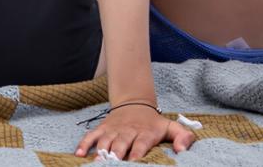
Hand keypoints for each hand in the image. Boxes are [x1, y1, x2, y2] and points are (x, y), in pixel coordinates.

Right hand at [76, 103, 195, 160]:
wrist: (135, 102)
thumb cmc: (154, 122)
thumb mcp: (172, 126)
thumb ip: (183, 137)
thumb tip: (181, 151)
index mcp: (145, 133)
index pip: (141, 144)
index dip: (137, 153)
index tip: (134, 161)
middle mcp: (128, 131)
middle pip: (121, 143)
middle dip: (116, 154)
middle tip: (112, 164)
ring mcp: (114, 130)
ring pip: (105, 140)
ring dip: (100, 151)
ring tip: (97, 162)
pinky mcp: (103, 128)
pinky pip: (91, 135)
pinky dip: (84, 144)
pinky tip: (79, 154)